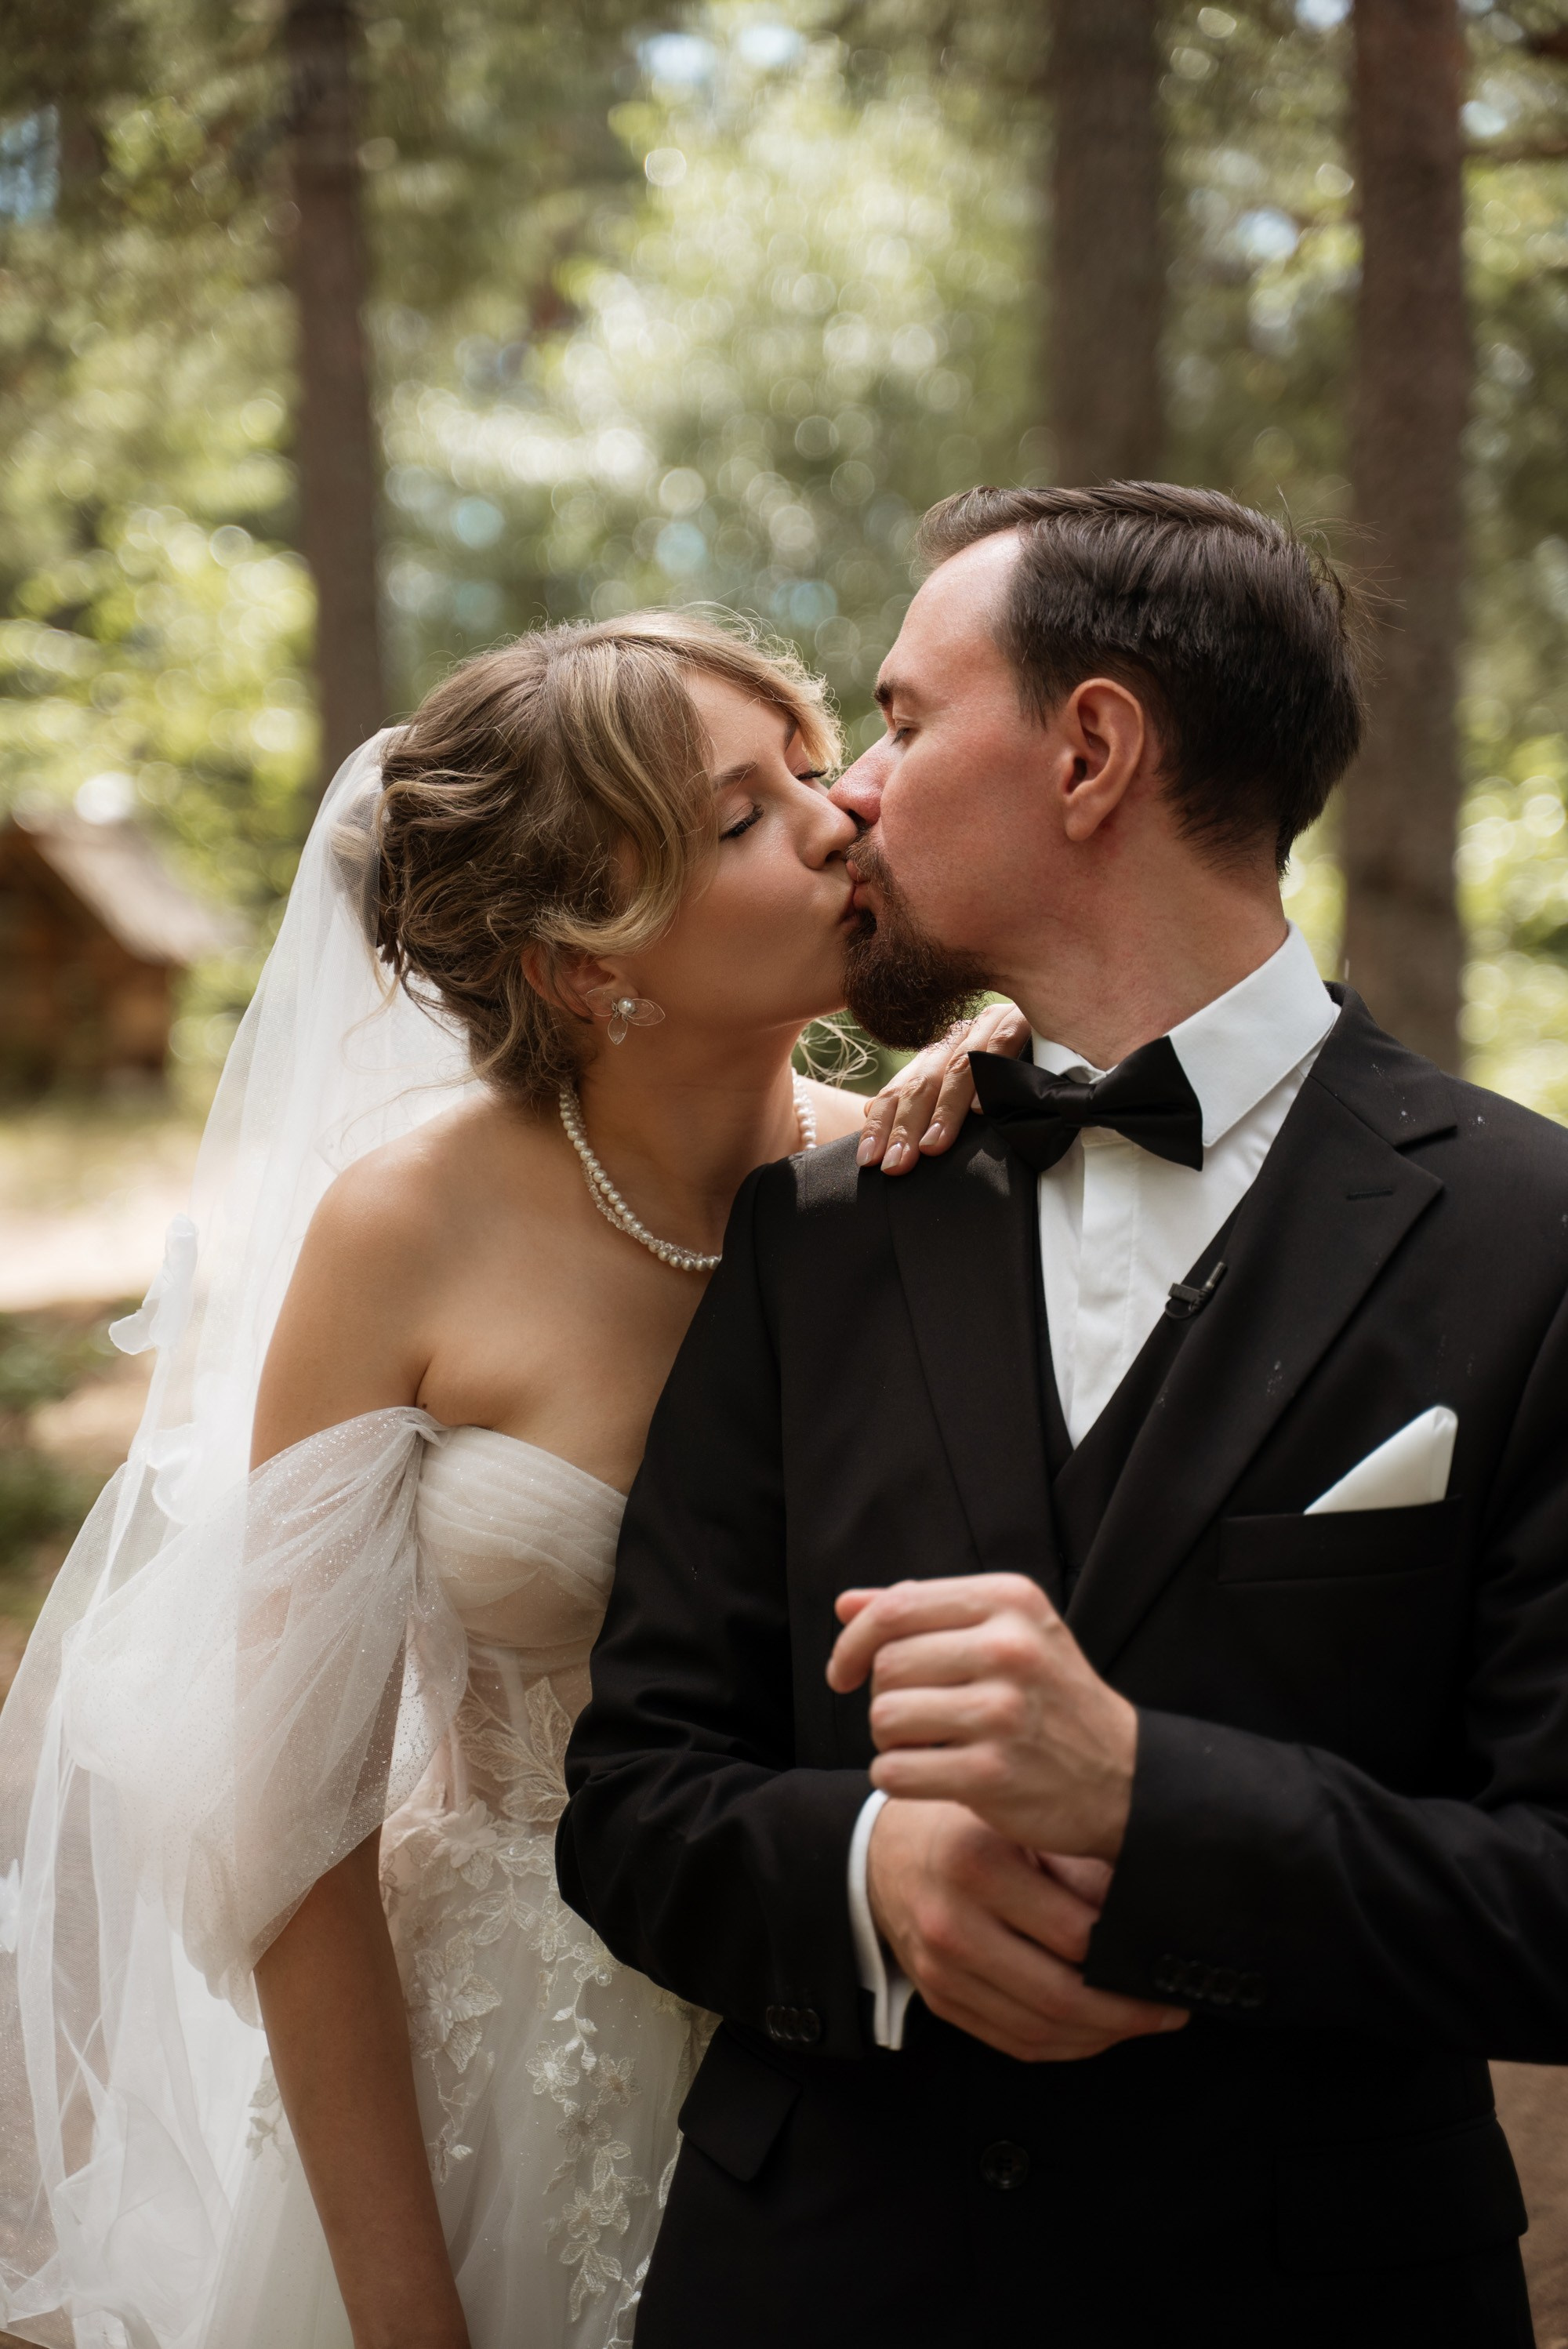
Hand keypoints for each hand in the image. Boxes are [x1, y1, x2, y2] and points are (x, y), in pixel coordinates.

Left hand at [828, 1574, 1138, 1859]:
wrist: (1122, 1776)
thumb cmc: (1047, 1697)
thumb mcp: (1004, 1632)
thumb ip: (924, 1612)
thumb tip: (844, 1604)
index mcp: (1010, 1600)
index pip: (894, 1608)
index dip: (852, 1641)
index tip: (843, 1672)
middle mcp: (1010, 1648)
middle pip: (886, 1665)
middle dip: (882, 1696)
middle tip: (913, 1715)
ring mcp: (1003, 1713)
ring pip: (884, 1717)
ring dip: (889, 1739)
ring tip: (926, 1744)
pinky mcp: (993, 1775)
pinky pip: (895, 1771)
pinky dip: (897, 1777)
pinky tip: (928, 1775)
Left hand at [858, 1000, 1029, 1173]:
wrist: (1055, 1010)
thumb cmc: (1007, 1065)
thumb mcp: (960, 1083)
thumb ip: (919, 1095)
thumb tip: (865, 1112)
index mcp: (938, 1054)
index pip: (900, 1089)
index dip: (881, 1123)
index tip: (869, 1160)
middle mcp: (957, 1038)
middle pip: (922, 1082)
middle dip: (905, 1126)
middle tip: (895, 1164)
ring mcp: (987, 1026)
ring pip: (958, 1069)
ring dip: (944, 1110)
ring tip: (932, 1146)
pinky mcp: (1022, 1021)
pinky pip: (1002, 1047)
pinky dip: (990, 1078)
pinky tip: (981, 1111)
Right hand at [865, 1798, 1185, 2061]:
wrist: (884, 1854)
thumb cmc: (965, 1829)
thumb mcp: (1020, 1822)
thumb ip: (1077, 1866)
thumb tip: (1145, 1915)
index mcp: (977, 1865)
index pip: (1073, 1934)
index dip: (1127, 1957)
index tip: (1165, 1962)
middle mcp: (953, 1923)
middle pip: (1058, 1995)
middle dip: (1127, 2013)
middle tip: (1171, 2009)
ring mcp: (942, 1971)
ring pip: (1039, 2030)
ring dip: (1102, 2036)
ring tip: (1142, 2022)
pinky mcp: (940, 2000)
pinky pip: (1013, 2043)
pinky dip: (1064, 2045)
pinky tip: (1096, 2031)